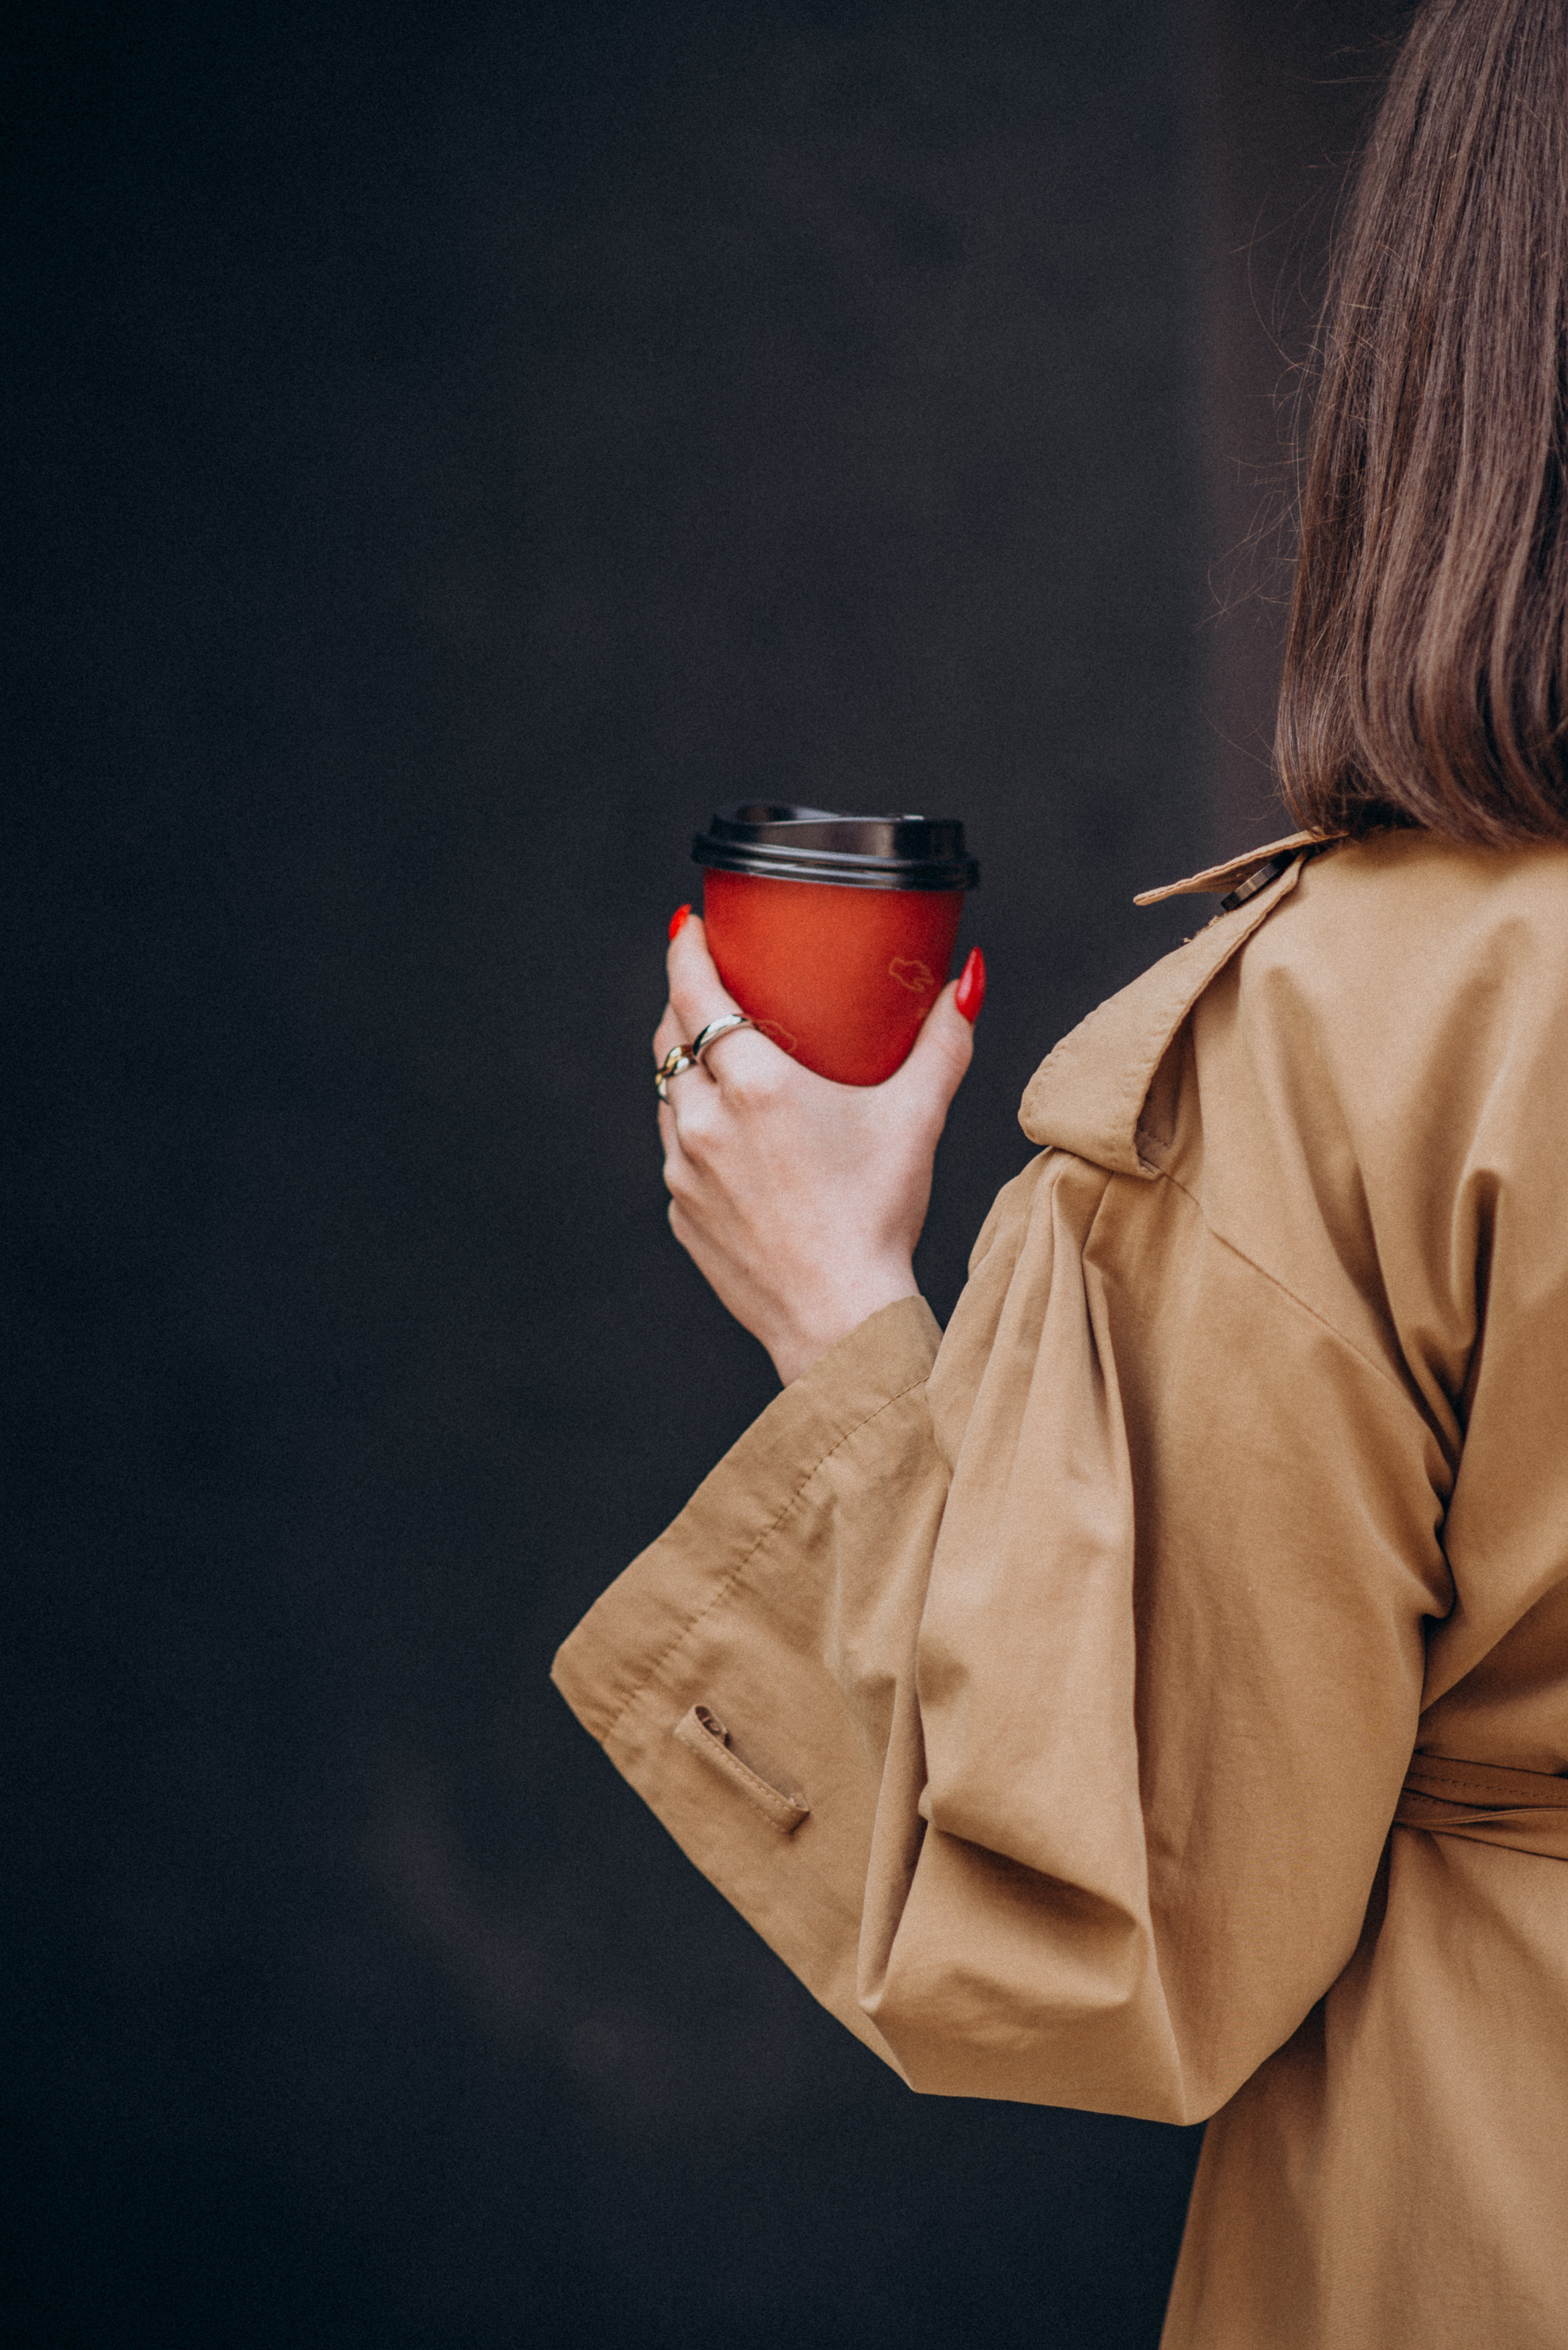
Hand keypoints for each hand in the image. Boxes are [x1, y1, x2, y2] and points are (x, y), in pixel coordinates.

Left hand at [654, 912, 982, 1384]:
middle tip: (710, 980)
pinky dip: (693, 1128)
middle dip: (683, 998)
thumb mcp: (917, 1118)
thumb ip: (945, 1041)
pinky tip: (728, 1134)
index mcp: (754, 1085)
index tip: (688, 925)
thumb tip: (968, 977)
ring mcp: (682, 1170)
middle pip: (670, 1034)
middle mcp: (703, 1121)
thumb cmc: (878, 1216)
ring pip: (665, 1092)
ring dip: (685, 1064)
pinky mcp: (679, 1211)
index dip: (686, 949)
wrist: (837, 1319)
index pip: (694, 991)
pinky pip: (674, 1151)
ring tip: (718, 1052)